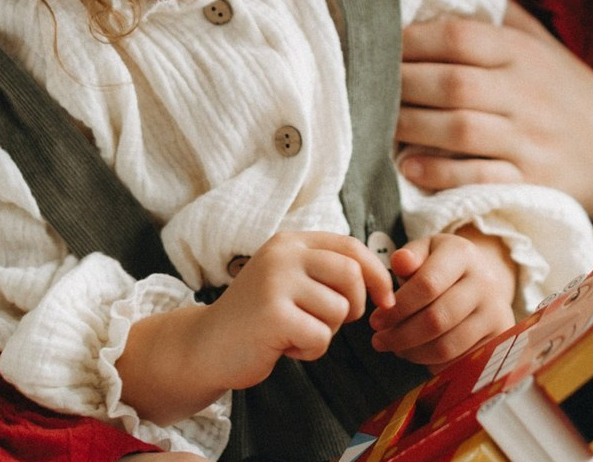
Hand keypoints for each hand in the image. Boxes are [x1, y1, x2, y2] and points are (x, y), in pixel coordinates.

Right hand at [117, 231, 392, 426]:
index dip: (376, 272)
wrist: (205, 346)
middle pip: (351, 273)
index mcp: (290, 242)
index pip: (350, 246)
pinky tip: (285, 347)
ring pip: (338, 309)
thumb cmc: (257, 316)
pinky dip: (310, 350)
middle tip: (336, 321)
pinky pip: (320, 337)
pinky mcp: (273, 315)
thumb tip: (379, 277)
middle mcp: (283, 254)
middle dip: (355, 304)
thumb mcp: (289, 279)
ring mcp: (276, 282)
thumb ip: (323, 270)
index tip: (386, 298)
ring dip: (326, 332)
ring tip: (297, 333)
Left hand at [368, 228, 515, 368]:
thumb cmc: (443, 265)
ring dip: (413, 353)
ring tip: (396, 348)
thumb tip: (399, 261)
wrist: (482, 278)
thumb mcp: (426, 251)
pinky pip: (460, 362)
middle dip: (400, 335)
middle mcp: (485, 283)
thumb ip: (409, 256)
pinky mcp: (498, 339)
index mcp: (463, 254)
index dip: (398, 307)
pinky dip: (434, 364)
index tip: (375, 320)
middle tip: (379, 341)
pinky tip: (418, 354)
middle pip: (436, 320)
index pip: (427, 285)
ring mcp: (495, 312)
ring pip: (447, 346)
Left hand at [398, 0, 592, 236]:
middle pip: (453, 84)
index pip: (461, 37)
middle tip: (364, 86)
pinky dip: (440, 172)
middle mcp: (526, 93)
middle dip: (401, 85)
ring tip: (377, 123)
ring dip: (410, 126)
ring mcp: (530, 139)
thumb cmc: (564, 88)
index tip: (380, 41)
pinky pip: (480, 176)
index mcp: (522, 52)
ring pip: (460, 129)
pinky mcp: (532, 181)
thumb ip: (491, 0)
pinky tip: (409, 165)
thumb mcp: (537, 39)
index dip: (413, 38)